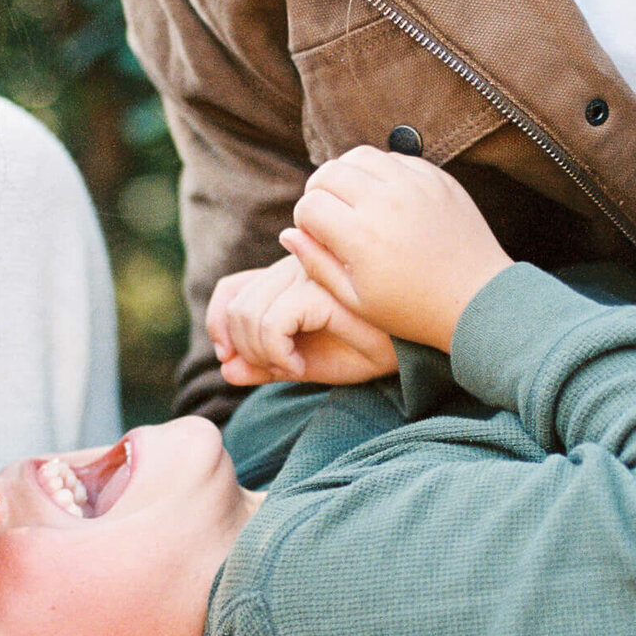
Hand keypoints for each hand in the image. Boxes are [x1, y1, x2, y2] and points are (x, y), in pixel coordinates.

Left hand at [207, 257, 397, 386]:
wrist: (417, 348)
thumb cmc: (368, 350)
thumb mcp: (309, 362)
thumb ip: (266, 363)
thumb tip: (225, 370)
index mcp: (291, 276)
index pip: (230, 289)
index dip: (218, 324)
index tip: (231, 358)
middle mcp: (298, 266)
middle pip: (235, 306)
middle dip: (243, 348)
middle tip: (276, 369)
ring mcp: (312, 272)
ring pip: (248, 313)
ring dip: (261, 352)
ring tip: (290, 367)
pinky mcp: (323, 288)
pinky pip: (273, 321)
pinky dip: (276, 351)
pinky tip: (300, 366)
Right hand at [283, 146, 512, 351]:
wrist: (476, 299)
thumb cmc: (412, 309)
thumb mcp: (356, 299)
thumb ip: (316, 264)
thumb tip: (288, 234)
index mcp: (361, 237)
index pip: (309, 205)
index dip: (305, 221)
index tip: (317, 237)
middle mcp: (385, 202)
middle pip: (328, 173)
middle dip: (319, 192)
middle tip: (328, 216)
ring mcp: (413, 185)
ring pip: (359, 156)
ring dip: (347, 175)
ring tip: (352, 202)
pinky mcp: (435, 178)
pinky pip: (394, 158)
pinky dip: (379, 172)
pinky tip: (383, 199)